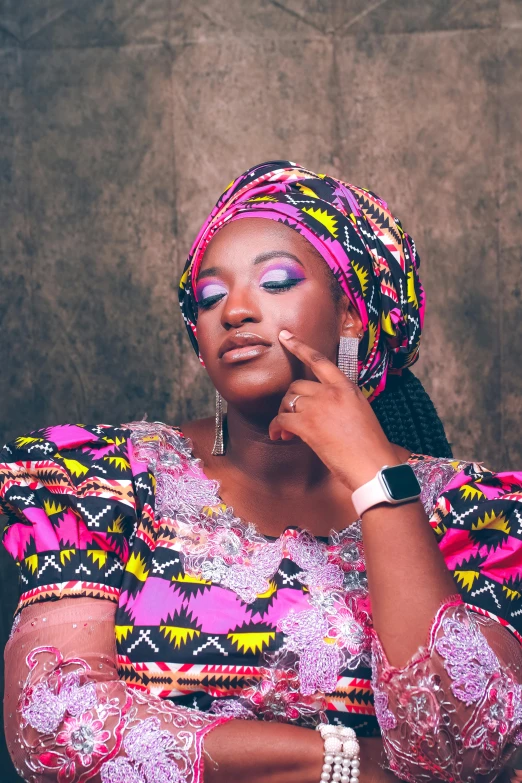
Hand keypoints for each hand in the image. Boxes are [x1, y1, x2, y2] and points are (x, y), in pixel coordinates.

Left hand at [269, 330, 399, 490]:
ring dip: (283, 416)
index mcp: (347, 387)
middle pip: (297, 385)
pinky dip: (276, 428)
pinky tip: (279, 437)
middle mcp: (332, 392)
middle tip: (290, 420)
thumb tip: (319, 409)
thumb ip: (341, 403)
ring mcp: (319, 407)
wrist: (374, 467)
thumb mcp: (361, 413)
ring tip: (286, 433)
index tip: (285, 336)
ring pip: (288, 402)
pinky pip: (281, 420)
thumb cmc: (370, 447)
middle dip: (290, 401)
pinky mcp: (308, 425)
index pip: (319, 360)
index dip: (299, 347)